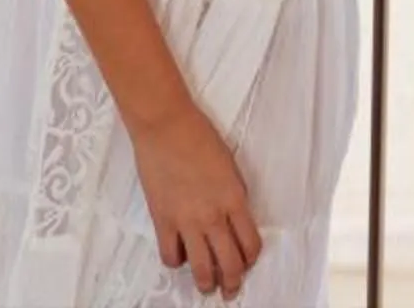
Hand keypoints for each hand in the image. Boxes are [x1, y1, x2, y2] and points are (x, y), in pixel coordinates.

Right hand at [131, 103, 260, 298]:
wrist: (165, 124)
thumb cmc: (198, 136)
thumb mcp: (230, 166)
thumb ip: (233, 195)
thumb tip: (232, 218)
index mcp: (234, 199)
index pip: (250, 244)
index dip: (250, 259)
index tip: (246, 261)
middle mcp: (213, 216)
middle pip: (230, 263)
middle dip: (232, 282)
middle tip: (230, 289)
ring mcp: (186, 220)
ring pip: (202, 268)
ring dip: (206, 282)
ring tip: (206, 286)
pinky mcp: (162, 220)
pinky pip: (170, 255)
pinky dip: (176, 261)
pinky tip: (178, 255)